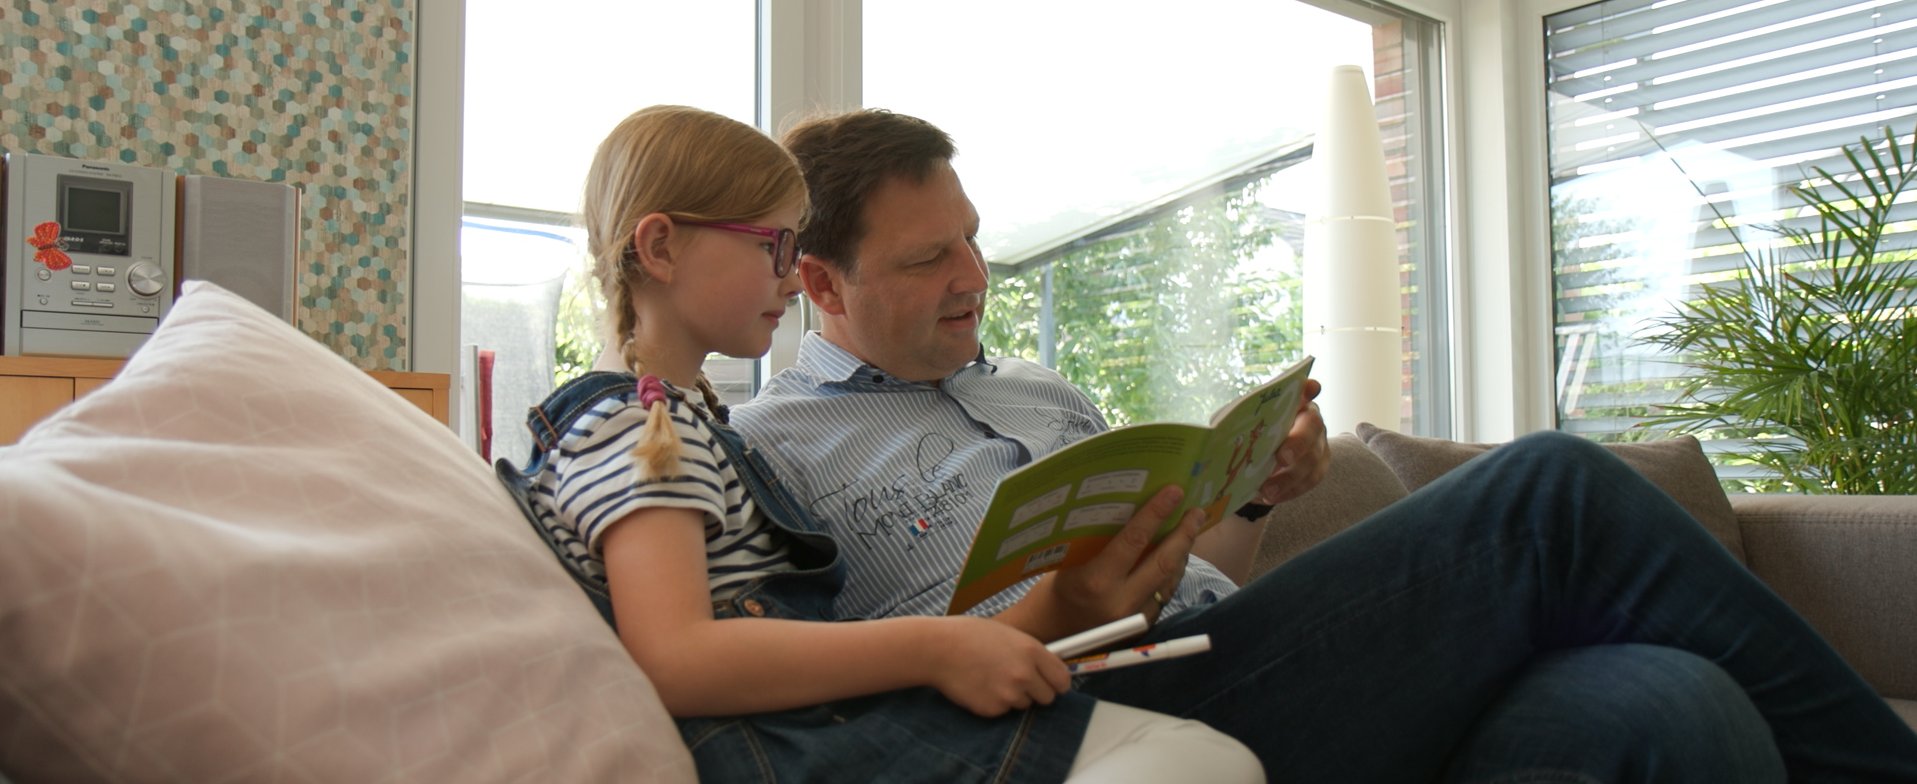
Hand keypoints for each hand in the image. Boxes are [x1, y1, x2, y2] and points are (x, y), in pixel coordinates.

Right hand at [926, 617, 1071, 716]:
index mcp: (1032, 651)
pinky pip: (1003, 711)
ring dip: (1014, 697)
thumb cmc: (969, 636)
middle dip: (1036, 692)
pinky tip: (980, 687)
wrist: (938, 649)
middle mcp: (1025, 674)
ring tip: (992, 679)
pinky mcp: (993, 709)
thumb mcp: (1009, 634)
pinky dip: (995, 703)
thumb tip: (1045, 668)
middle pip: (1047, 698)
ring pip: (1024, 705)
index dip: (1057, 683)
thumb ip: (1030, 652)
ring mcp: (1009, 694)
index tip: (1051, 684)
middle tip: (1017, 682)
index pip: (1063, 679)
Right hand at [1031, 485, 1202, 635]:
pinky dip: (1172, 572)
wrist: (1051, 631)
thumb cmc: (1057, 588)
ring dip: (1183, 553)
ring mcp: (1135, 617)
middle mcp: (1120, 600)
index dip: (1157, 513)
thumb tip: (1136, 513)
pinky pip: (1165, 593)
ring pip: (1170, 579)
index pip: (1135, 540)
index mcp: (1097, 580)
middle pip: (1164, 562)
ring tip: (1190, 528)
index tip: (1174, 491)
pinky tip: (1176, 556)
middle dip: (1185, 534)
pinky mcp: (1143, 626)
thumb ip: (1104, 545)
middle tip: (1196, 512)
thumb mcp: (1073, 562)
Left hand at [1250, 378, 1328, 505]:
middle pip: (1313, 429)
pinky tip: (1270, 497)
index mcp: (1295, 402)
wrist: (1263, 454)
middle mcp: (1312, 421)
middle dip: (1298, 443)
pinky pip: (1309, 481)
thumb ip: (1243, 419)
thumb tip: (1219, 430)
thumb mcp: (1244, 422)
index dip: (1309, 390)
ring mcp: (1320, 445)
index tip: (1310, 388)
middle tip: (1281, 458)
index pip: (1305, 391)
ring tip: (1267, 491)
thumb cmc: (1254, 432)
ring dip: (1290, 477)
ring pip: (1313, 461)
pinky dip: (1290, 491)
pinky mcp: (1318, 469)